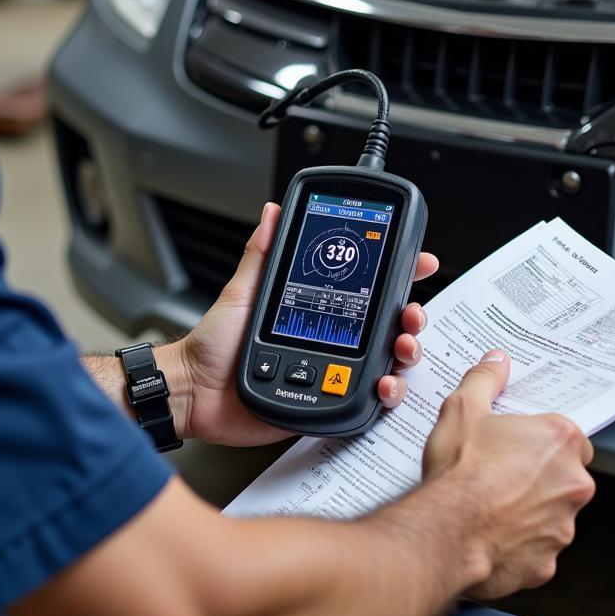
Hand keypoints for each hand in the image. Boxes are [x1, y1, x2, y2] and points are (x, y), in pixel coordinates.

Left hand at [173, 201, 438, 445]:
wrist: (196, 392)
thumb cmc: (215, 344)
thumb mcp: (243, 291)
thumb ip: (262, 252)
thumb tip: (273, 211)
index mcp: (317, 308)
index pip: (367, 287)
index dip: (398, 273)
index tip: (418, 260)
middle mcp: (332, 338)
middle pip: (387, 324)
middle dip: (410, 316)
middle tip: (411, 314)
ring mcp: (334, 371)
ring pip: (386, 361)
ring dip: (405, 353)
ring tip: (401, 347)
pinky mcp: (329, 403)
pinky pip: (368, 400)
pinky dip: (386, 394)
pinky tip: (384, 386)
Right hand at [420, 350, 595, 598]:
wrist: (445, 532)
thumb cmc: (459, 473)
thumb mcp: (463, 409)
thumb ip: (485, 380)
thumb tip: (496, 362)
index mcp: (559, 441)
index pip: (570, 436)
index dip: (543, 439)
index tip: (521, 442)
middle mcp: (572, 484)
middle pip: (566, 474)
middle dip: (539, 473)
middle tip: (502, 469)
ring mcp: (562, 526)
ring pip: (553, 512)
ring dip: (530, 508)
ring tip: (490, 501)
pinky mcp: (546, 563)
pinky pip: (537, 546)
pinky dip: (519, 541)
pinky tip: (490, 530)